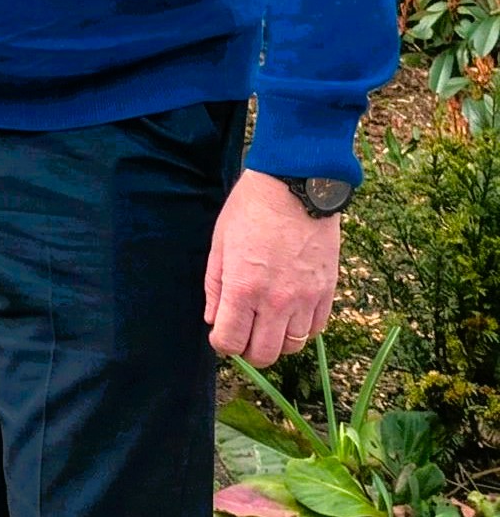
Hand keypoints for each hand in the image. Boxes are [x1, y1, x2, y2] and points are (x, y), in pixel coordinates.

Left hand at [204, 169, 341, 367]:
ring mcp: (306, 299)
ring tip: (267, 319)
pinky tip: (290, 312)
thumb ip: (215, 287)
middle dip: (249, 350)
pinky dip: (301, 329)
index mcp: (243, 289)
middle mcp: (277, 301)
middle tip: (244, 332)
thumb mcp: (220, 244)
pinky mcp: (328, 292)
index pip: (231, 342)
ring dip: (277, 339)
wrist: (295, 187)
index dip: (222, 343)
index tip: (221, 333)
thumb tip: (214, 320)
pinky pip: (316, 329)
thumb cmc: (250, 210)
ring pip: (292, 346)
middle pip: (264, 354)